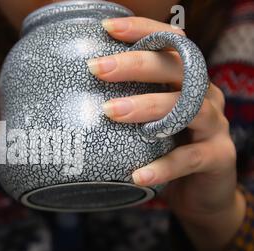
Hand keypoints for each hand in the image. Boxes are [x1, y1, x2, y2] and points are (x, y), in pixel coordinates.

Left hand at [87, 17, 245, 250]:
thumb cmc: (166, 149)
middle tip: (97, 68)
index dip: (142, 31)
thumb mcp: (146, 123)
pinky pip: (189, 159)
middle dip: (135, 64)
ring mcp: (214, 125)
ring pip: (187, 108)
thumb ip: (123, 107)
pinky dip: (162, 166)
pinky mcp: (217, 156)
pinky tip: (136, 175)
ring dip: (147, 107)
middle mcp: (204, 94)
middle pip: (176, 68)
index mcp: (185, 80)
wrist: (202, 190)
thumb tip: (65, 103)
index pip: (170, 44)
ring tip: (110, 112)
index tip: (107, 29)